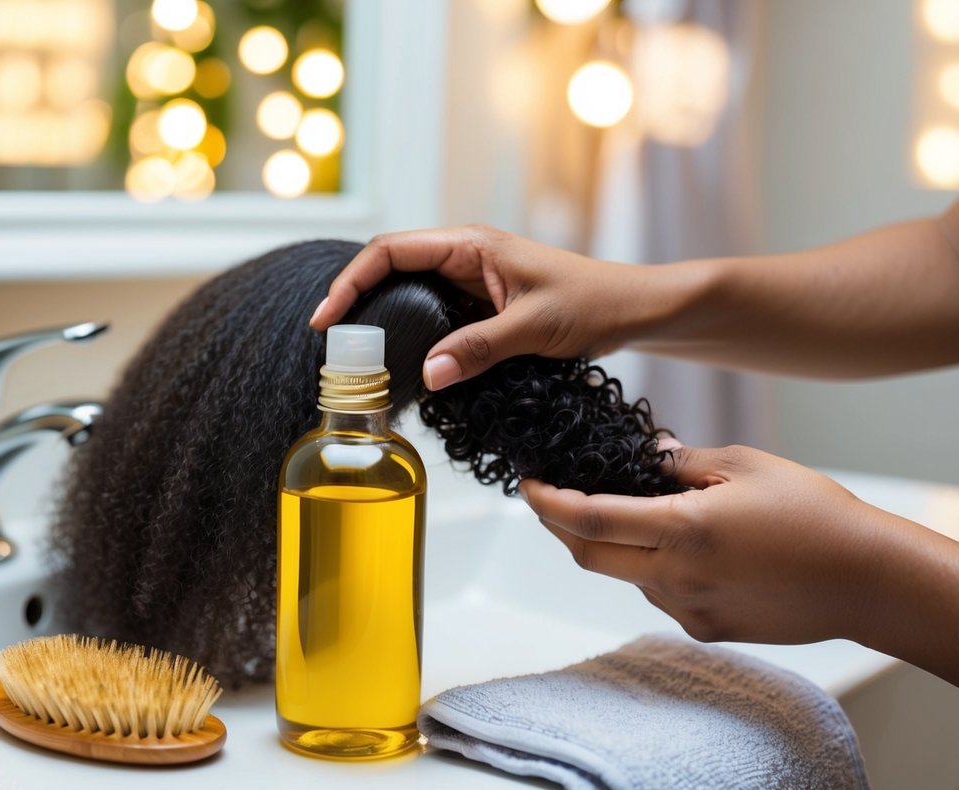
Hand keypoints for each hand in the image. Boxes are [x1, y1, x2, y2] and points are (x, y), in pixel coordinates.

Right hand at [309, 225, 658, 389]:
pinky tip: (402, 366)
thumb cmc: (592, 303)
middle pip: (390, 270)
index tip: (327, 318)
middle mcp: (464, 258)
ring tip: (357, 360)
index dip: (351, 280)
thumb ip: (479, 349)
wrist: (631, 310)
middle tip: (333, 345)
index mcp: (470, 245)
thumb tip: (426, 375)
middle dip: (356, 301)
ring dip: (382, 321)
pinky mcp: (480, 308)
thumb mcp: (534, 328)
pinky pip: (434, 318)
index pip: (391, 250)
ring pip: (410, 296)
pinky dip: (413, 338)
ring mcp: (470, 283)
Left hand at [518, 444, 898, 645]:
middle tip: (551, 496)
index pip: (587, 518)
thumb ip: (683, 462)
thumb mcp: (745, 465)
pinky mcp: (708, 630)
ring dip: (616, 546)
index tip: (527, 483)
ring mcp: (690, 611)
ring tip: (641, 512)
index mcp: (683, 530)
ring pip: (627, 576)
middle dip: (560, 526)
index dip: (546, 502)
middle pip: (590, 556)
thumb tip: (644, 456)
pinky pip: (661, 596)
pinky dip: (654, 568)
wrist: (870, 581)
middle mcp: (677, 577)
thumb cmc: (815, 513)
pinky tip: (687, 547)